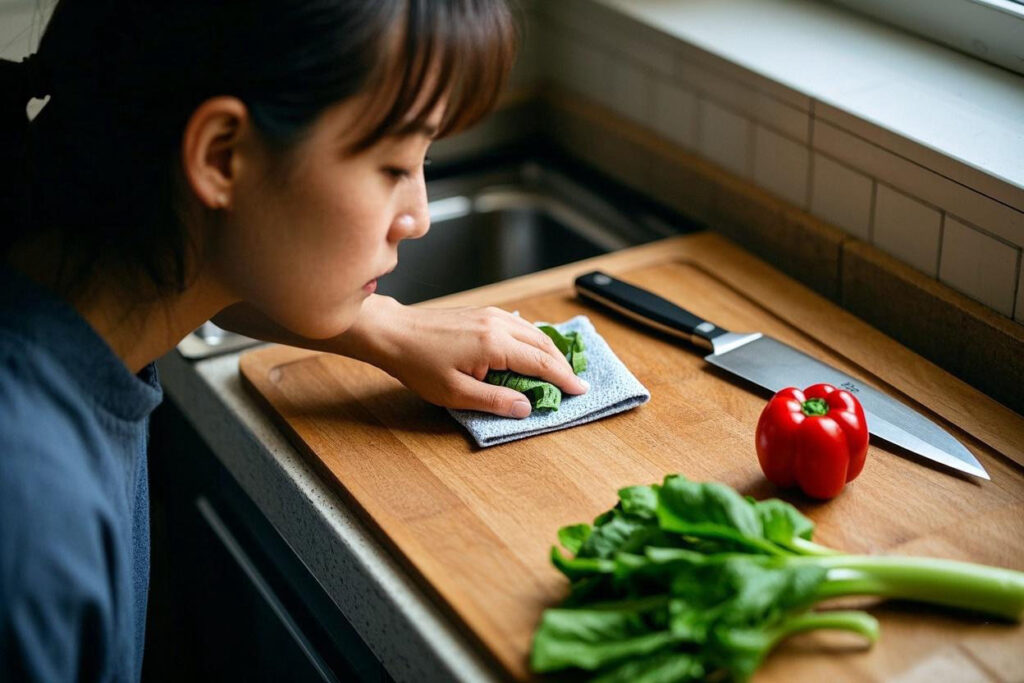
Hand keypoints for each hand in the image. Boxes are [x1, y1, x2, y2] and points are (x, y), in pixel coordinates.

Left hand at [335, 297, 588, 417]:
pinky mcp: (482, 313)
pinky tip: (532, 351)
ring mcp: (490, 315)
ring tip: (558, 370)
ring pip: (533, 332)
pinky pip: (519, 325)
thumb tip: (526, 407)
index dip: (563, 379)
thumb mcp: (456, 393)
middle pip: (543, 344)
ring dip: (549, 351)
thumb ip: (495, 400)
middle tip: (573, 385)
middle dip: (561, 365)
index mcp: (495, 344)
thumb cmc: (419, 364)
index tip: (580, 391)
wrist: (394, 333)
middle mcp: (498, 324)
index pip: (541, 363)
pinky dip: (533, 340)